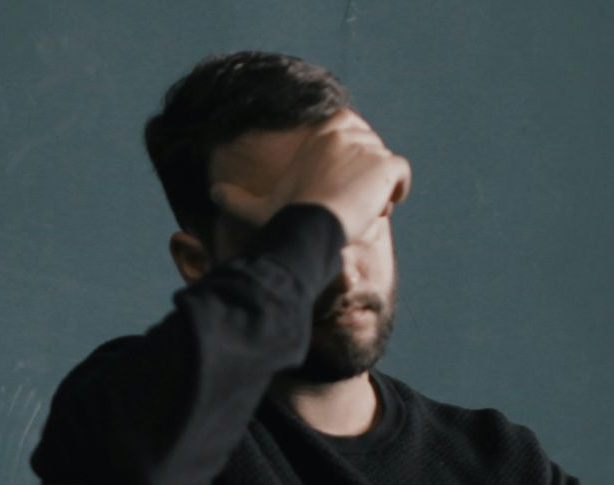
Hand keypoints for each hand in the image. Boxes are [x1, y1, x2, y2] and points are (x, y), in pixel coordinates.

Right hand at [209, 110, 411, 243]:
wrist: (310, 225)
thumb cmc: (285, 217)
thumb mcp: (258, 207)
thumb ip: (236, 199)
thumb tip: (212, 193)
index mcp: (322, 133)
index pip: (350, 131)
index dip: (350, 157)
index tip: (341, 184)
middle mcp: (346, 132)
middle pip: (370, 150)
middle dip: (365, 174)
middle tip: (350, 203)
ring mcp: (368, 146)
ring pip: (384, 166)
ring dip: (378, 188)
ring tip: (361, 211)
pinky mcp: (386, 164)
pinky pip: (401, 174)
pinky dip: (397, 190)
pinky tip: (382, 207)